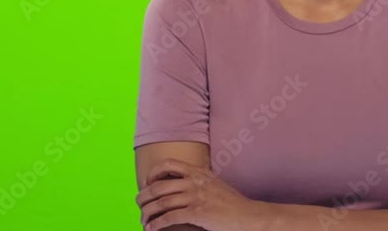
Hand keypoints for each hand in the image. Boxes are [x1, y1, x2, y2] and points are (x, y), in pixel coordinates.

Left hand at [136, 159, 265, 230]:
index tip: (147, 183)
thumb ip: (199, 180)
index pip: (168, 164)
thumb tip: (182, 183)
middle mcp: (194, 181)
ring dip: (148, 213)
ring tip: (143, 220)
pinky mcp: (197, 213)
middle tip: (139, 205)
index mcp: (198, 172)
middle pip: (159, 185)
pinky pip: (169, 217)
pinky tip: (152, 229)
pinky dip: (157, 224)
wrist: (247, 215)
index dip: (153, 173)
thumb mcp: (214, 183)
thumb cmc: (232, 202)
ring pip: (161, 202)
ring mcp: (196, 196)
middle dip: (144, 196)